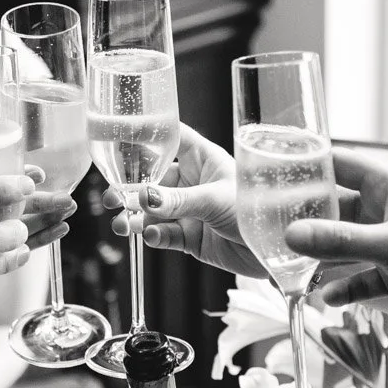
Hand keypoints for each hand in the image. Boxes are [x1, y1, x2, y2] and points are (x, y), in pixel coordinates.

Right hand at [104, 124, 267, 277]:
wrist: (276, 251)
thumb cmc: (258, 211)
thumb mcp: (215, 200)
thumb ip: (178, 201)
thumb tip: (143, 197)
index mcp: (203, 159)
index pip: (170, 138)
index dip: (145, 136)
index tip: (117, 138)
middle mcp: (193, 182)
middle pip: (151, 179)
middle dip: (129, 188)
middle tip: (111, 197)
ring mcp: (189, 210)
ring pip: (152, 210)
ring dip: (135, 217)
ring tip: (122, 225)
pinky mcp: (189, 238)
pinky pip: (163, 234)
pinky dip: (153, 236)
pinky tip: (151, 236)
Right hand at [285, 148, 387, 373]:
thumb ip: (339, 243)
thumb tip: (289, 237)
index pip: (339, 163)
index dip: (305, 163)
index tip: (268, 170)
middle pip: (336, 208)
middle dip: (304, 220)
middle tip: (264, 230)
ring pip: (346, 247)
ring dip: (321, 259)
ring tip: (286, 270)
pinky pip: (363, 278)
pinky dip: (345, 288)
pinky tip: (327, 300)